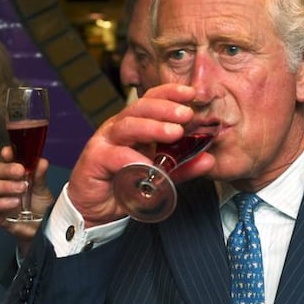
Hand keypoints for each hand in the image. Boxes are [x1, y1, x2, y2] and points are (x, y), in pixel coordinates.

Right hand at [0, 147, 54, 241]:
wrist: (42, 227)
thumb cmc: (40, 205)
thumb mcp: (42, 188)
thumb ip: (40, 175)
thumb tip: (41, 162)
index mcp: (13, 173)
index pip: (5, 159)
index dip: (5, 154)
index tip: (9, 152)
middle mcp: (3, 182)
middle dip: (6, 169)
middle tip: (20, 171)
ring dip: (5, 186)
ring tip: (22, 189)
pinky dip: (2, 203)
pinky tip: (15, 203)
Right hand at [68, 84, 214, 226]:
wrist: (95, 210)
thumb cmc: (124, 186)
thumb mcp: (160, 176)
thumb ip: (182, 167)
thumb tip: (209, 159)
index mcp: (135, 126)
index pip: (152, 101)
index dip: (170, 93)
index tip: (191, 93)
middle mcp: (119, 128)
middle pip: (140, 108)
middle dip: (165, 108)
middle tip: (187, 114)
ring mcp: (104, 141)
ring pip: (128, 126)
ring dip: (152, 127)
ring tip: (174, 133)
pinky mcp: (94, 160)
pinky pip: (114, 155)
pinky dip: (132, 159)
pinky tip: (148, 166)